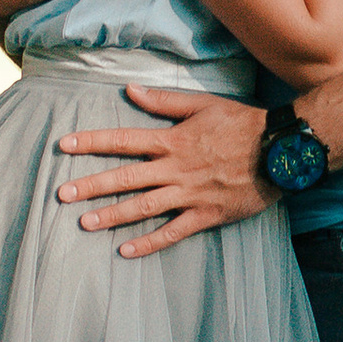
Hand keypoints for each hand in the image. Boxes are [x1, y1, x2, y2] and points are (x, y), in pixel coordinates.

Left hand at [56, 86, 268, 252]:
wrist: (281, 151)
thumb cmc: (244, 123)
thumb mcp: (204, 104)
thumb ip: (165, 101)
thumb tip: (130, 90)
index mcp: (173, 140)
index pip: (124, 140)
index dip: (92, 142)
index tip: (65, 145)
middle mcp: (176, 169)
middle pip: (125, 178)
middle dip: (91, 186)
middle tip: (62, 195)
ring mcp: (190, 195)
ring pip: (143, 207)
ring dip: (112, 215)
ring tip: (84, 223)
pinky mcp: (206, 215)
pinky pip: (172, 232)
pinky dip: (148, 243)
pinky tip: (126, 251)